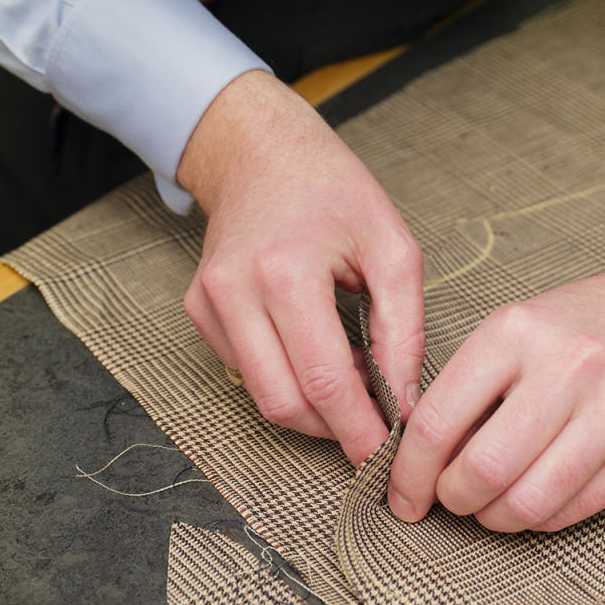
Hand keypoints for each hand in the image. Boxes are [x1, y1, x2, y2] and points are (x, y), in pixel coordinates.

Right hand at [178, 70, 423, 464]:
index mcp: (285, 272)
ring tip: (353, 381)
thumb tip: (406, 402)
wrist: (261, 151)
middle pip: (284, 403)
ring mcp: (208, 303)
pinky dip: (286, 380)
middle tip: (376, 423)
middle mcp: (234, 291)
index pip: (324, 380)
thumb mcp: (392, 247)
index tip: (389, 453)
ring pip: (262, 396)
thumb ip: (404, 329)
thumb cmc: (334, 191)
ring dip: (312, 408)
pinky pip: (245, 372)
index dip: (358, 428)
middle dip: (334, 429)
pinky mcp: (197, 310)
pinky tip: (317, 356)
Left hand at [387, 261, 604, 531]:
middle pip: (482, 472)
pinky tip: (533, 498)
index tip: (403, 495)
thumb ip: (469, 387)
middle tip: (451, 499)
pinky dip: (539, 518)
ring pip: (526, 504)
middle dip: (453, 500)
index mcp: (516, 332)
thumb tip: (420, 459)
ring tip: (491, 504)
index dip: (409, 473)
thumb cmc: (586, 326)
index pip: (437, 422)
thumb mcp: (518, 328)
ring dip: (494, 518)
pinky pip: (571, 512)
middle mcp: (567, 369)